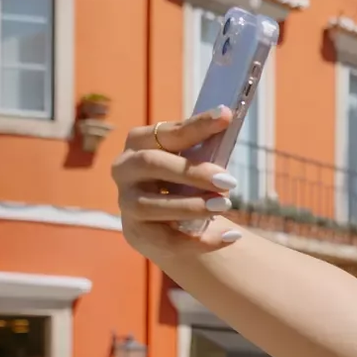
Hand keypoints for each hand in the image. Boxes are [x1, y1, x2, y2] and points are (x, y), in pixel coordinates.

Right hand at [111, 107, 245, 256]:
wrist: (171, 223)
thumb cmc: (183, 180)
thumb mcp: (193, 160)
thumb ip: (206, 146)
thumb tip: (227, 118)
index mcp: (139, 142)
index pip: (167, 132)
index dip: (196, 125)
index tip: (225, 116)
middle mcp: (125, 169)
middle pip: (152, 164)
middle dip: (192, 172)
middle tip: (229, 181)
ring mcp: (127, 203)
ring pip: (152, 205)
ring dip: (192, 206)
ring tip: (225, 205)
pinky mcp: (137, 233)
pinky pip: (167, 240)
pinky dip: (200, 240)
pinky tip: (230, 236)